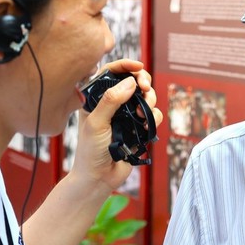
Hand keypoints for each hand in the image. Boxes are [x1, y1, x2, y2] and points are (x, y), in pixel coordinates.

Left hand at [73, 59, 161, 190]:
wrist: (99, 178)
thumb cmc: (91, 151)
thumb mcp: (96, 122)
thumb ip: (111, 100)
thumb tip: (130, 82)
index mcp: (96, 99)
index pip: (111, 73)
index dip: (125, 66)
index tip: (138, 67)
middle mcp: (112, 104)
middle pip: (133, 82)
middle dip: (143, 82)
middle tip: (145, 88)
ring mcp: (126, 116)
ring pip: (146, 98)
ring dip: (149, 102)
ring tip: (143, 113)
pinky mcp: (138, 128)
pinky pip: (153, 116)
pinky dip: (153, 119)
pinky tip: (145, 127)